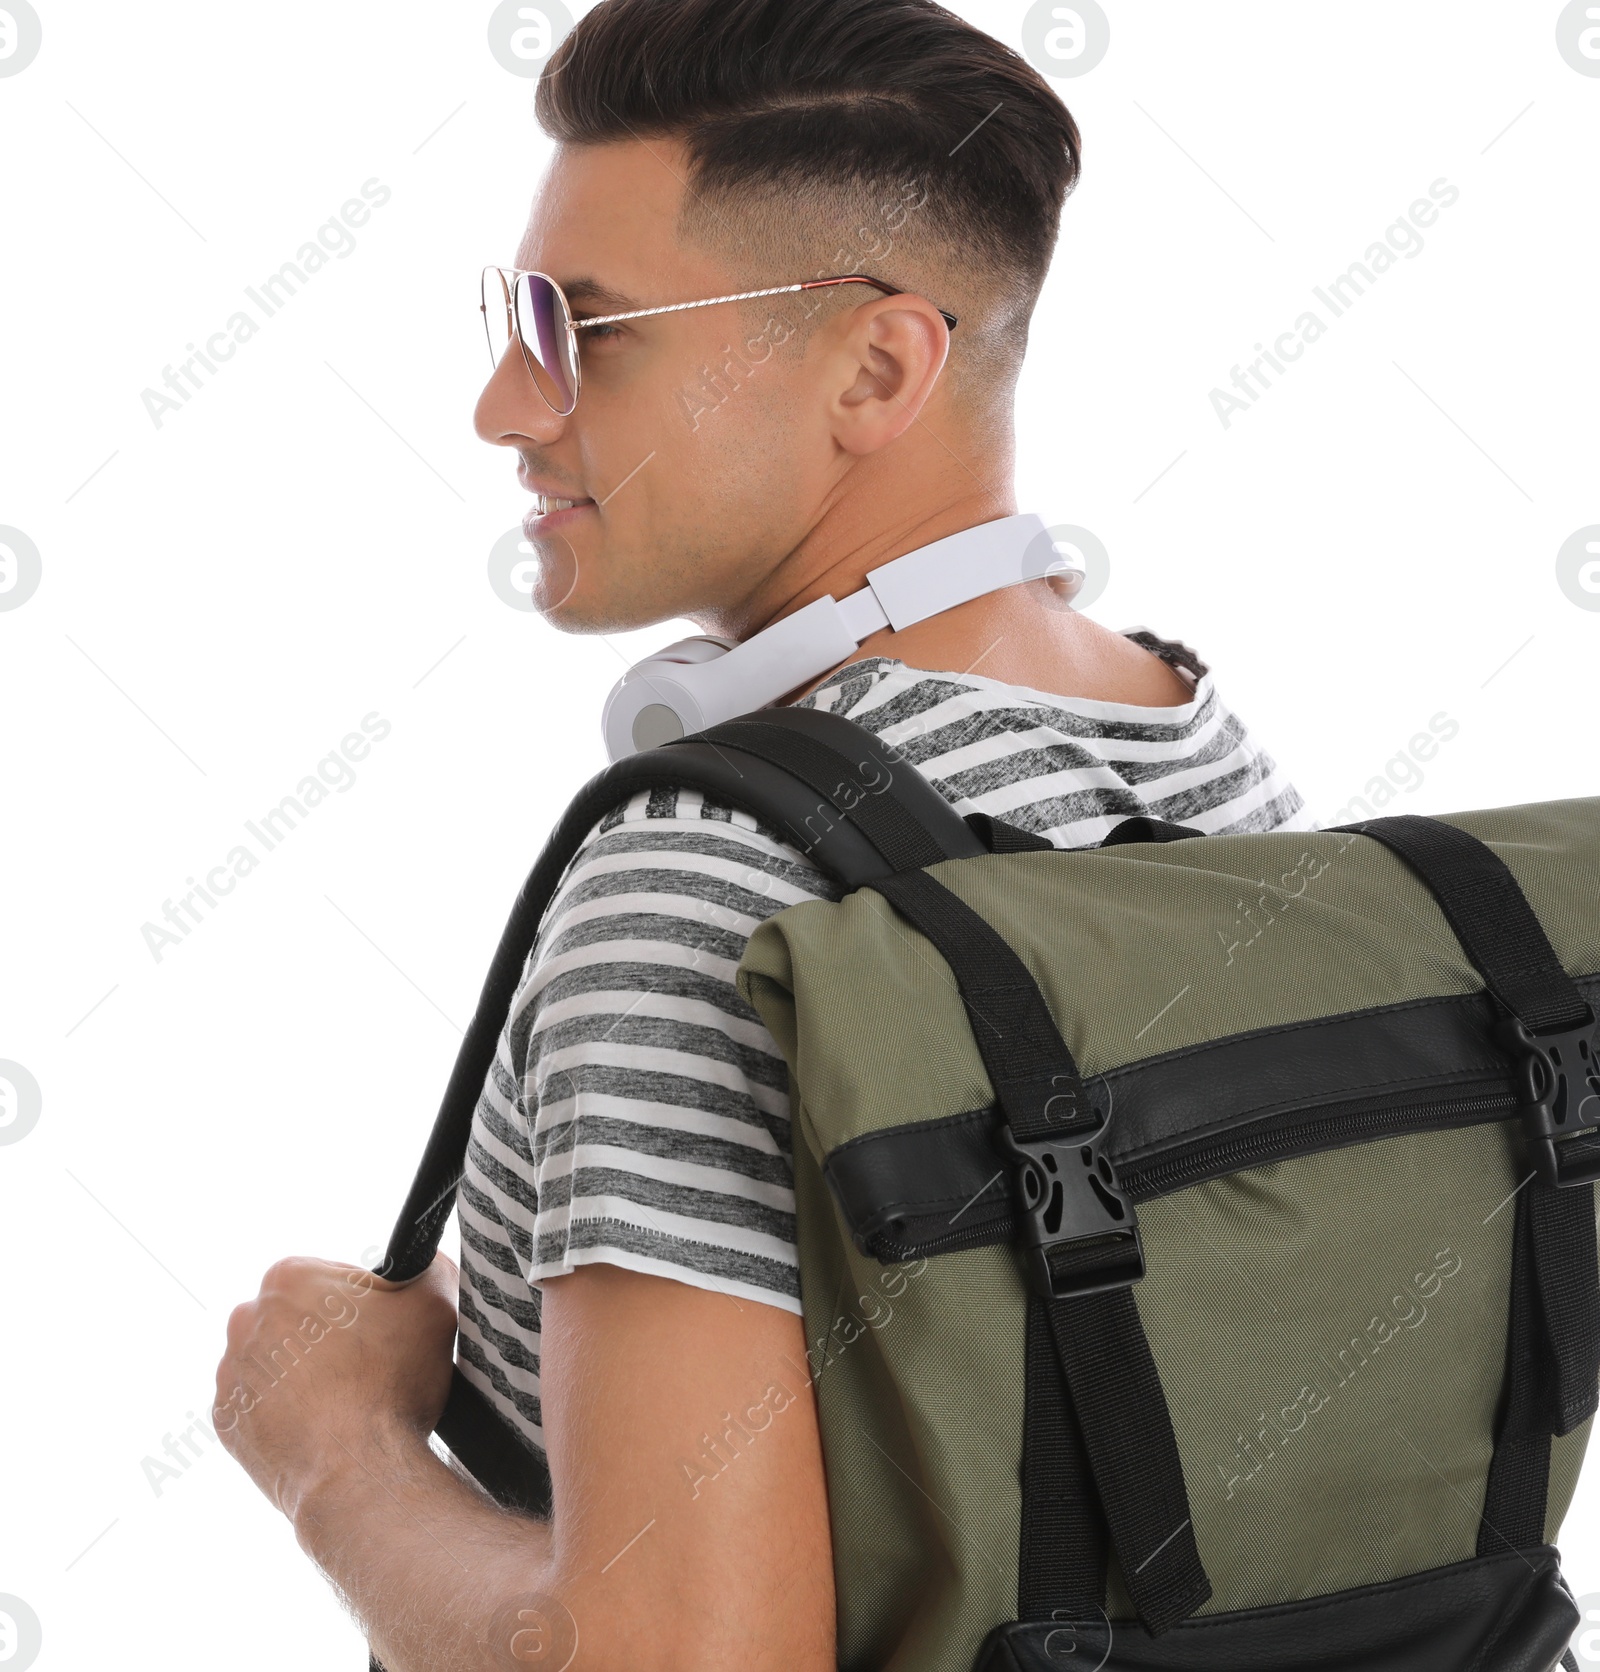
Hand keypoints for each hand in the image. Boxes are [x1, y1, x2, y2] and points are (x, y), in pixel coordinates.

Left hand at [214, 1251, 457, 1520]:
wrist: (356, 1473)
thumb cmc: (389, 1384)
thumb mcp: (432, 1303)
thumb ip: (428, 1268)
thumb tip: (421, 1266)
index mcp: (288, 1278)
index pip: (333, 1277)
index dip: (367, 1303)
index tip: (384, 1331)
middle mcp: (246, 1320)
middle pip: (301, 1317)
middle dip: (330, 1337)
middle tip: (370, 1367)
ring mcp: (231, 1375)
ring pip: (279, 1362)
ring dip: (307, 1374)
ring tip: (348, 1402)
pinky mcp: (227, 1424)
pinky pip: (261, 1407)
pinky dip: (288, 1413)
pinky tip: (323, 1426)